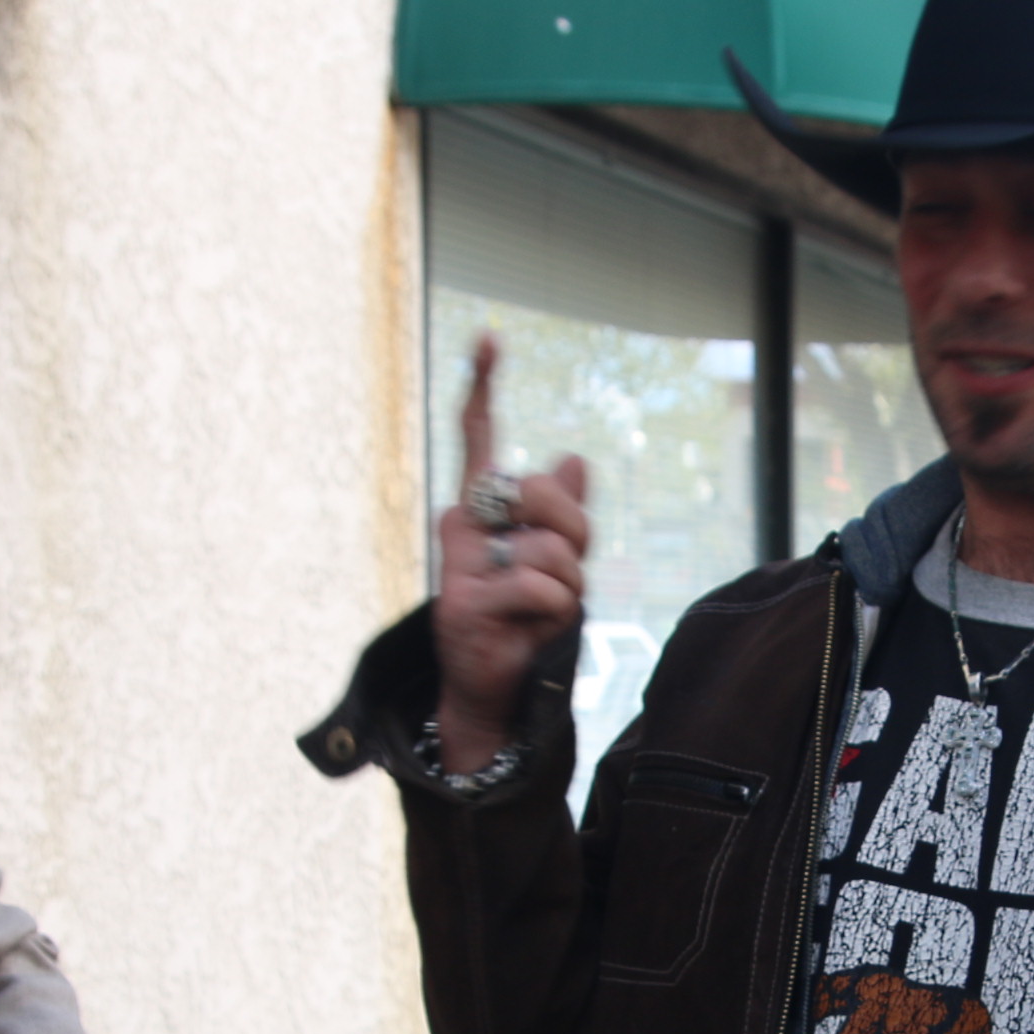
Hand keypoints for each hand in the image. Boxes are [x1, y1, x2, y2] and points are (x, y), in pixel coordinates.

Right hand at [432, 334, 590, 771]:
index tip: (489, 337)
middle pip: (542, 491)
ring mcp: (459, 563)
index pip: (481, 440)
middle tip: (563, 572)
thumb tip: (575, 457)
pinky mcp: (463, 603)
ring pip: (552, 550)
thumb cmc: (525, 624)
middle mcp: (461, 524)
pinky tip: (529, 630)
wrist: (496, 695)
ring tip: (542, 612)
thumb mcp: (555, 563)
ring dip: (569, 587)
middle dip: (575, 533)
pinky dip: (554, 614)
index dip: (483, 388)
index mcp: (480, 509)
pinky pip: (543, 589)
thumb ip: (565, 515)